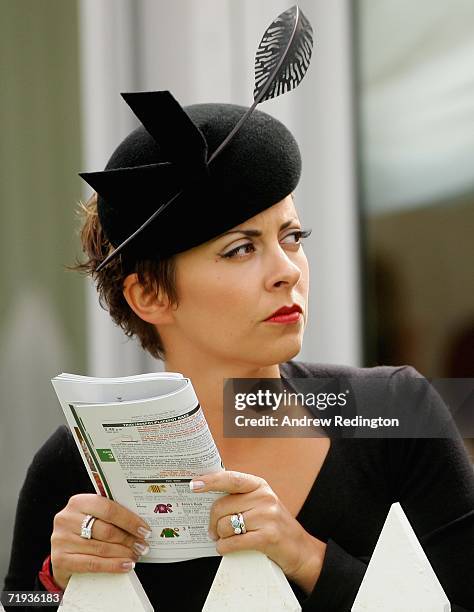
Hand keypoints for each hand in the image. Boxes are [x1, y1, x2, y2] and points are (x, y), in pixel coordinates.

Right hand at [51, 494, 151, 589]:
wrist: (61, 552)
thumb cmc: (82, 531)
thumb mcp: (91, 517)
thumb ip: (109, 515)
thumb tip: (138, 524)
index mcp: (78, 502)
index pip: (109, 509)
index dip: (129, 520)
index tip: (144, 529)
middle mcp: (67, 519)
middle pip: (106, 530)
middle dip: (129, 539)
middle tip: (142, 545)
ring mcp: (62, 540)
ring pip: (101, 548)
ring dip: (123, 554)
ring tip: (135, 555)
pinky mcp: (60, 559)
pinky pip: (93, 564)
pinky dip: (112, 565)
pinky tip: (125, 565)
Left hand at [190, 471, 326, 593]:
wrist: (302, 551)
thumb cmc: (275, 526)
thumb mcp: (261, 504)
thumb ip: (240, 498)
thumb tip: (209, 496)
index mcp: (259, 485)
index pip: (230, 479)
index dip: (210, 481)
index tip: (194, 484)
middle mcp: (264, 497)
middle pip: (221, 507)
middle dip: (213, 523)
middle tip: (214, 531)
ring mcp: (267, 516)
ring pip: (225, 526)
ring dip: (221, 538)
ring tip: (228, 540)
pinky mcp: (268, 537)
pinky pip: (233, 543)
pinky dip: (225, 548)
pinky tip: (229, 548)